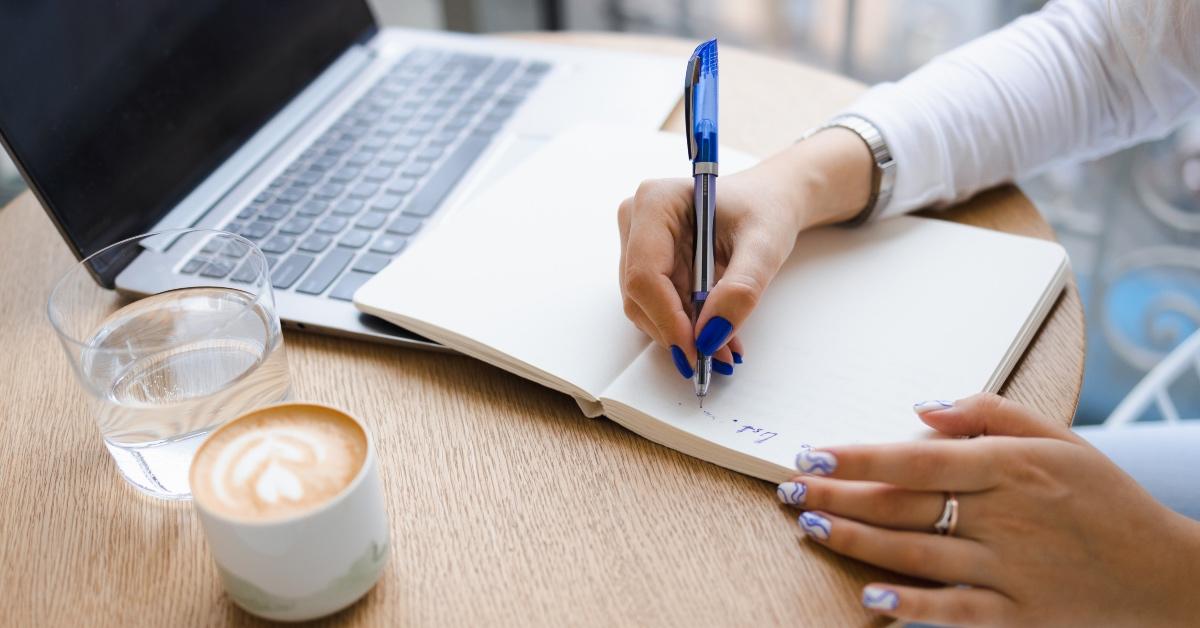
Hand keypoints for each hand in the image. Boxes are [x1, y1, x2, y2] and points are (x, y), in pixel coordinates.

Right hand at [616, 128, 872, 377]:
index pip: (645, 274)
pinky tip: (716, 332)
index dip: (668, 318)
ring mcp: (636, 242)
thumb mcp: (765, 245)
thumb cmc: (766, 209)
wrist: (768, 201)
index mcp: (656, 201)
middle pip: (640, 295)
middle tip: (720, 357)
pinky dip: (686, 326)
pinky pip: (657, 306)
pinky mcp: (645, 263)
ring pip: (645, 306)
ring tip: (725, 348)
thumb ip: (741, 289)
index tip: (698, 350)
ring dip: (683, 333)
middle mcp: (636, 220)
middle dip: (679, 331)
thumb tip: (711, 336)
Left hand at [779, 393, 1199, 626]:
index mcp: (1009, 467)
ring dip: (856, 540)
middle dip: (839, 495)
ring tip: (810, 525)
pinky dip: (910, 607)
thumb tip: (922, 406)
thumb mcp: (1057, 437)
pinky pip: (953, 611)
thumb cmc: (1102, 496)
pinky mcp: (1017, 615)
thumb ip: (989, 412)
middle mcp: (1004, 517)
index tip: (811, 452)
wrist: (1163, 571)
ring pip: (915, 553)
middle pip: (903, 505)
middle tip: (788, 489)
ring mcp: (1009, 569)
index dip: (857, 456)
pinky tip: (869, 596)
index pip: (915, 458)